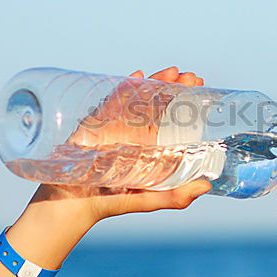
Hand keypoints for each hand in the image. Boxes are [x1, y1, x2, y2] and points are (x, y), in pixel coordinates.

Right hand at [29, 66, 212, 224]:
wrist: (70, 204)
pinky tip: (138, 74)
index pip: (172, 120)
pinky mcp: (96, 122)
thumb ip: (176, 196)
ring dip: (155, 82)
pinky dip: (125, 86)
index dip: (186, 104)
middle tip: (190, 77)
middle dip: (174, 88)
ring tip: (172, 72)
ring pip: (138, 98)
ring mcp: (115, 125)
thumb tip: (206, 186)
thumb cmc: (110, 202)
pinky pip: (112, 99)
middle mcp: (135, 134)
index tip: (200, 88)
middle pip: (158, 104)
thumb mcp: (149, 199)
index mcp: (150, 148)